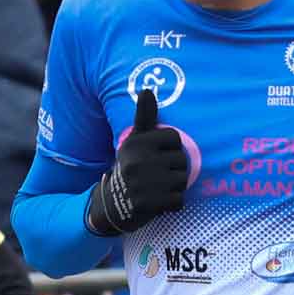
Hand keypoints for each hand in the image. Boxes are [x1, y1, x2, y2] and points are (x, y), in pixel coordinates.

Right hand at [85, 88, 191, 234]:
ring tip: (157, 189)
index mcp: (137, 142)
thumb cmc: (131, 166)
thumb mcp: (134, 141)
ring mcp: (143, 183)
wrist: (111, 204)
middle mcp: (138, 161)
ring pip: (182, 181)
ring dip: (174, 188)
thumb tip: (147, 89)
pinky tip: (158, 203)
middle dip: (174, 171)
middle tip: (157, 177)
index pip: (175, 139)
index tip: (157, 157)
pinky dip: (172, 205)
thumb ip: (144, 117)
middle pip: (182, 161)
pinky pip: (178, 201)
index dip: (171, 150)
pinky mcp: (147, 204)